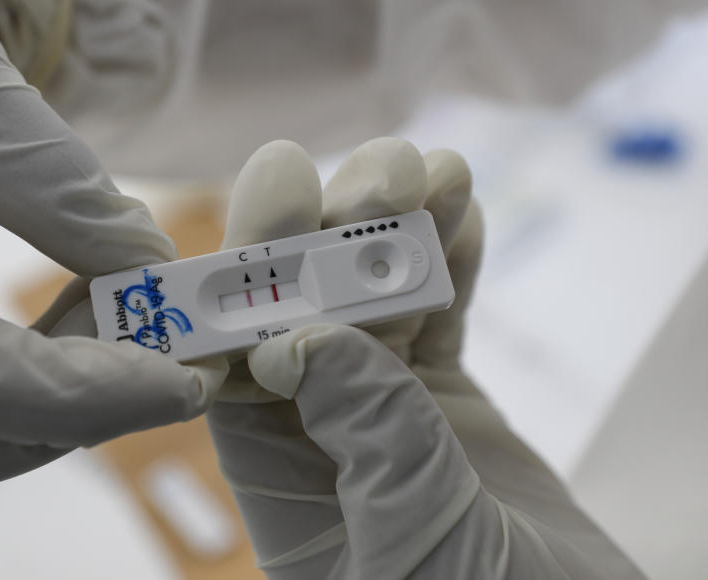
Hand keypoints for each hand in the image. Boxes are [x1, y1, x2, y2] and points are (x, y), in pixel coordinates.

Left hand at [207, 139, 641, 577]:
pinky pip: (445, 321)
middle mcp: (321, 438)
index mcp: (282, 483)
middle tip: (386, 165)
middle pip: (313, 312)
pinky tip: (464, 206)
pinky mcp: (451, 410)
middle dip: (343, 233)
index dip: (255, 268)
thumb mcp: (417, 545)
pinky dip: (456, 266)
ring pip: (381, 305)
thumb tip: (301, 337)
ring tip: (437, 166)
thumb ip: (370, 441)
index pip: (242, 358)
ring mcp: (389, 416)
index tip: (280, 183)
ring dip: (406, 233)